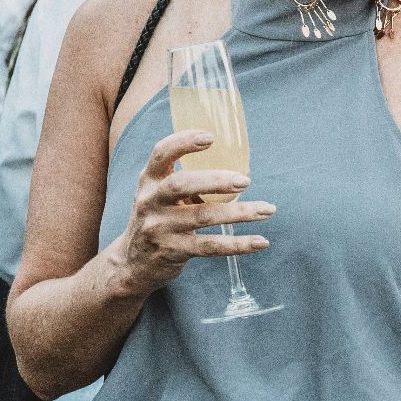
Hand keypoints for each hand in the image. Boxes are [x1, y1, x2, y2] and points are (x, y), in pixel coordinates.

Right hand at [112, 129, 274, 297]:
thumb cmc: (158, 218)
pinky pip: (210, 246)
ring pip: (202, 217)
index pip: (161, 154)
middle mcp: (150, 201)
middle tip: (245, 181)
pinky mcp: (172, 252)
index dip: (183, 142)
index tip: (211, 137)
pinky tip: (261, 241)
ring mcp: (159, 228)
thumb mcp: (160, 195)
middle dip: (215, 180)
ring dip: (240, 213)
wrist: (133, 263)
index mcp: (149, 180)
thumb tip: (240, 171)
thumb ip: (187, 180)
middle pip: (181, 185)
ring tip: (268, 209)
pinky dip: (238, 244)